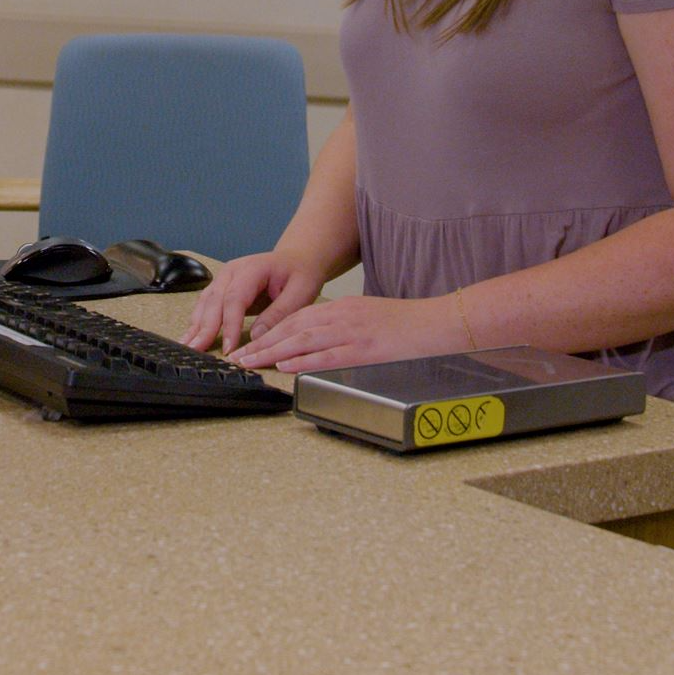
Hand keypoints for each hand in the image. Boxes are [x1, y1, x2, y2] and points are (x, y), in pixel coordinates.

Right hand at [180, 250, 326, 357]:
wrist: (296, 259)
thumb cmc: (300, 274)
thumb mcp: (300, 292)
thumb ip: (279, 313)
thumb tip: (256, 337)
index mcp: (252, 269)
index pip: (235, 298)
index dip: (229, 324)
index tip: (228, 348)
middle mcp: (232, 271)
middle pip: (214, 301)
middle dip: (204, 328)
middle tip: (196, 351)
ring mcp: (224, 279)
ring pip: (205, 303)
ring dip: (196, 326)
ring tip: (187, 347)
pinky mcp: (222, 288)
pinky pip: (206, 305)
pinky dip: (198, 322)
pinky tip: (191, 337)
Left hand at [225, 294, 456, 373]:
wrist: (434, 321)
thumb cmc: (403, 322)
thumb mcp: (365, 314)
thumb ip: (339, 323)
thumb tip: (314, 340)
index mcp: (341, 307)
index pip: (296, 317)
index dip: (269, 330)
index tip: (250, 342)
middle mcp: (341, 316)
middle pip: (292, 328)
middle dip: (262, 342)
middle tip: (239, 355)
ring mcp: (352, 332)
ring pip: (303, 340)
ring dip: (273, 352)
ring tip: (252, 362)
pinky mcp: (364, 349)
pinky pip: (328, 355)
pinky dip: (304, 361)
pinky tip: (287, 367)